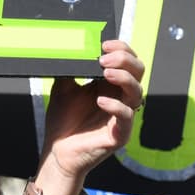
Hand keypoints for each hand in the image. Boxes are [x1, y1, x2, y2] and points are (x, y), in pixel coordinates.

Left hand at [41, 39, 143, 183]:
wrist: (56, 150)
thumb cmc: (63, 121)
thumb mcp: (63, 87)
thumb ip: (70, 68)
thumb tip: (70, 47)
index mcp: (110, 85)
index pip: (127, 61)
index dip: (122, 49)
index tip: (104, 44)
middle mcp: (120, 98)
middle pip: (138, 72)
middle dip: (125, 60)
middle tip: (104, 58)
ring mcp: (122, 116)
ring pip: (138, 92)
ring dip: (124, 78)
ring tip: (106, 73)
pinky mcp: (120, 134)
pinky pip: (126, 116)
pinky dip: (116, 106)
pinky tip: (100, 100)